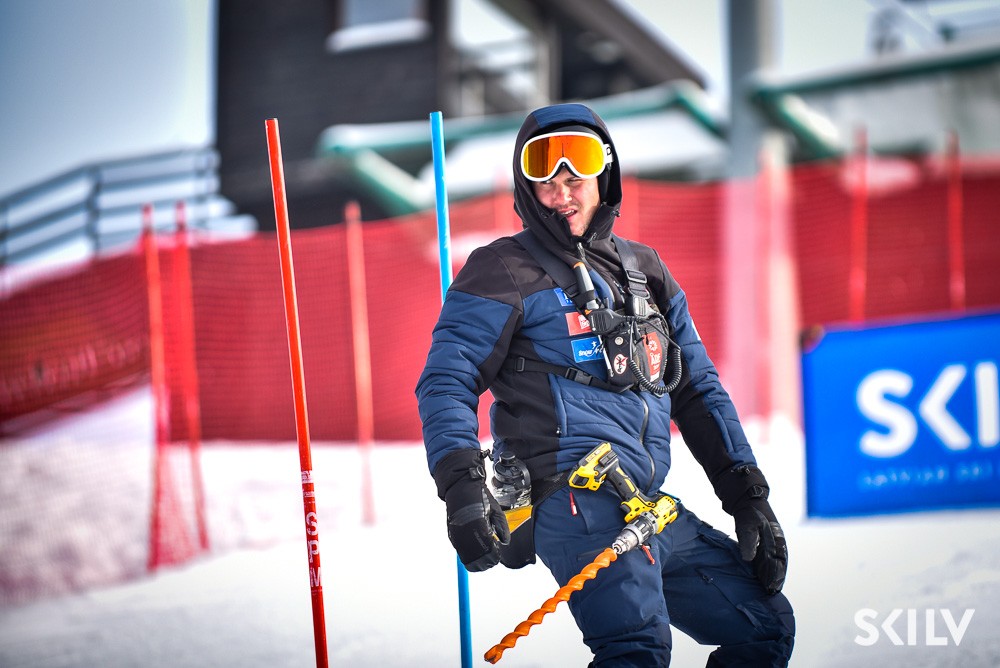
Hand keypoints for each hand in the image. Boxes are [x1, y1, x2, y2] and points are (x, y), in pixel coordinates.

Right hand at [433, 449, 510, 571]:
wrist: (461, 487)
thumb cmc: (480, 496)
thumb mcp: (496, 510)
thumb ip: (502, 527)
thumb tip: (505, 543)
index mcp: (480, 527)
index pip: (488, 552)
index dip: (494, 555)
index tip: (497, 550)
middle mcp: (467, 533)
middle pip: (477, 559)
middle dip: (486, 559)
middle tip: (492, 553)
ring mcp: (457, 534)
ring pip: (467, 557)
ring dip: (476, 557)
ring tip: (483, 550)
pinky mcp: (451, 534)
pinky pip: (460, 549)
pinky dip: (468, 551)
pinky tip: (474, 545)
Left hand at [733, 499, 786, 594]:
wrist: (747, 502)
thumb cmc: (748, 514)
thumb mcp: (747, 525)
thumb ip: (748, 541)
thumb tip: (748, 558)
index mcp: (777, 540)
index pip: (780, 562)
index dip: (777, 576)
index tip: (772, 588)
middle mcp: (778, 544)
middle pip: (779, 566)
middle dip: (775, 579)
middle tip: (770, 594)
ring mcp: (772, 545)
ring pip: (774, 564)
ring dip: (771, 576)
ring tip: (767, 591)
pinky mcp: (765, 545)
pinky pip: (767, 560)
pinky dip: (765, 570)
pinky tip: (760, 579)